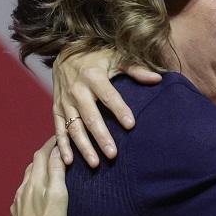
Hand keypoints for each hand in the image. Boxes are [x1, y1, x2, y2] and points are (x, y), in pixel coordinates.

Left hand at [9, 139, 70, 215]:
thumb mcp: (59, 195)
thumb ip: (57, 171)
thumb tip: (57, 150)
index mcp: (33, 183)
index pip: (40, 156)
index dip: (49, 145)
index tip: (59, 137)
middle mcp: (21, 192)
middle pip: (31, 169)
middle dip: (42, 158)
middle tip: (55, 153)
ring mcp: (16, 207)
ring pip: (25, 185)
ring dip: (35, 176)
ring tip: (47, 175)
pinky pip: (21, 201)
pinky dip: (29, 194)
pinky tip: (35, 200)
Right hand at [53, 46, 160, 167]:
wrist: (64, 51)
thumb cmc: (97, 56)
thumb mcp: (116, 56)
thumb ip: (136, 69)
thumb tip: (158, 79)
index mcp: (93, 77)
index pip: (109, 96)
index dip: (119, 110)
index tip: (131, 125)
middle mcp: (77, 90)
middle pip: (90, 117)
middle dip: (101, 137)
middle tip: (113, 154)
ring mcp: (64, 101)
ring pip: (73, 127)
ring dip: (83, 146)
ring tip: (96, 164)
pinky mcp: (57, 109)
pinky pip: (58, 129)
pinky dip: (62, 146)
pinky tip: (69, 161)